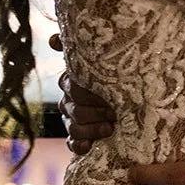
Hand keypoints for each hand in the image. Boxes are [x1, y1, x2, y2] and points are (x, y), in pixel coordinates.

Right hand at [51, 33, 115, 153]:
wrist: (133, 96)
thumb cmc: (116, 73)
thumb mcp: (104, 58)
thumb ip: (77, 48)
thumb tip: (52, 40)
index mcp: (71, 80)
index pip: (71, 87)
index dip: (89, 94)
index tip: (107, 98)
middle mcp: (68, 99)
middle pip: (75, 109)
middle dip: (96, 111)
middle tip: (115, 111)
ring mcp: (71, 119)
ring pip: (74, 127)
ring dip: (92, 129)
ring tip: (110, 127)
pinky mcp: (78, 138)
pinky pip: (73, 144)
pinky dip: (80, 145)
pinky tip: (90, 145)